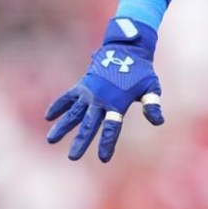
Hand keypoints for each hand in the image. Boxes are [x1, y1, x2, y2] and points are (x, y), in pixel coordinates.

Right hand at [45, 18, 164, 161]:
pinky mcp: (82, 85)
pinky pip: (68, 97)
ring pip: (74, 113)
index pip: (112, 127)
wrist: (126, 50)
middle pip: (89, 124)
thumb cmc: (142, 72)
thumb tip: (159, 122)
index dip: (108, 143)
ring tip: (51, 139)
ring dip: (63, 126)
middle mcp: (100, 99)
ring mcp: (89, 92)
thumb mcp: (151, 87)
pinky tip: (49, 117)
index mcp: (117, 103)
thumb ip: (152, 105)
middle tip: (73, 158)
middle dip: (81, 141)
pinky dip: (58, 106)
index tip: (103, 158)